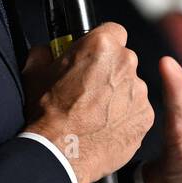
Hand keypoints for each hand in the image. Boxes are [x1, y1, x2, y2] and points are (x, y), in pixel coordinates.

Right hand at [22, 23, 152, 182]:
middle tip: (89, 89)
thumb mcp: (35, 72)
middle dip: (110, 70)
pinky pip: (137, 110)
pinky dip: (125, 116)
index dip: (101, 45)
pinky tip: (104, 126)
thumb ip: (45, 52)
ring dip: (118, 94)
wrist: (61, 151)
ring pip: (131, 86)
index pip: (113, 31)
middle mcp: (126, 63)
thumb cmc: (47, 112)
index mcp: (101, 44)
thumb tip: (46, 50)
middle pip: (124, 59)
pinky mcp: (146, 116)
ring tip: (95, 113)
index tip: (93, 57)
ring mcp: (139, 90)